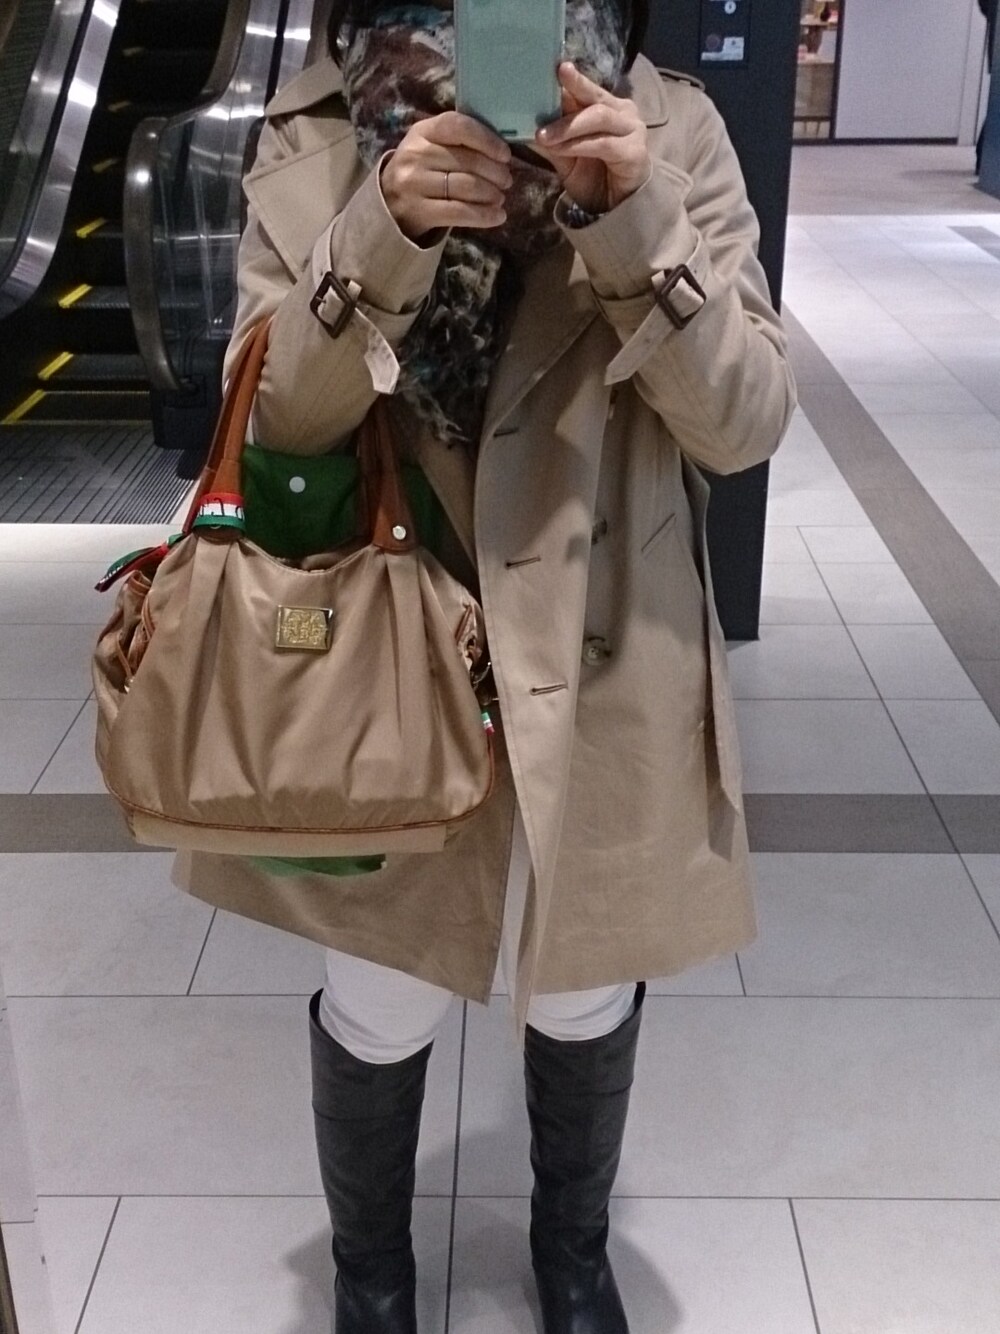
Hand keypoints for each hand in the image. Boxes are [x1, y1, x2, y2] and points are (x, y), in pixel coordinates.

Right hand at [381, 112, 512, 241]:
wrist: (389, 203)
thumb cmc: (421, 171)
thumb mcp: (431, 146)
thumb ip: (459, 142)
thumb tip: (502, 152)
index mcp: (422, 131)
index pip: (458, 126)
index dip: (487, 140)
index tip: (505, 155)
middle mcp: (416, 155)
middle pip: (467, 161)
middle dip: (495, 172)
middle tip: (507, 181)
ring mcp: (415, 184)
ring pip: (466, 187)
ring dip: (492, 194)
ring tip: (500, 198)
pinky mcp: (419, 211)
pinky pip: (460, 212)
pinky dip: (484, 215)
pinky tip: (498, 216)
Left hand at [535, 62, 650, 213]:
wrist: (618, 207)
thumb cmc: (594, 177)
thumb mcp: (566, 156)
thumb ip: (552, 139)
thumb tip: (521, 123)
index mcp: (608, 106)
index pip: (586, 89)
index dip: (570, 79)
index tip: (552, 67)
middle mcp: (622, 112)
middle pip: (593, 97)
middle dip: (570, 90)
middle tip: (545, 88)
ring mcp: (632, 130)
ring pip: (597, 117)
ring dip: (568, 126)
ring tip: (543, 135)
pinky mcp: (635, 151)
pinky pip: (603, 144)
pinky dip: (579, 145)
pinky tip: (561, 148)